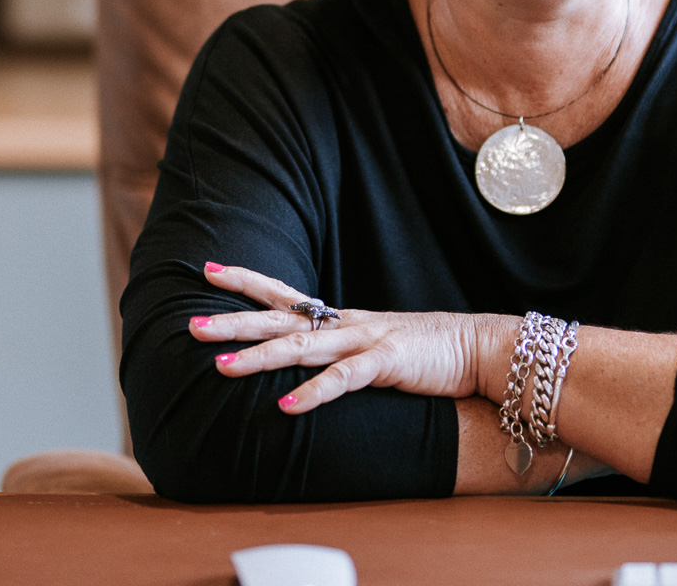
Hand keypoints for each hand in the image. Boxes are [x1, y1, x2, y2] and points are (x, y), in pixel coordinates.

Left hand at [188, 262, 488, 413]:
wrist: (483, 348)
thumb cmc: (428, 352)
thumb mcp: (375, 347)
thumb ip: (340, 352)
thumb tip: (306, 361)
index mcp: (341, 319)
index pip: (285, 294)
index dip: (247, 281)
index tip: (208, 268)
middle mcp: (346, 324)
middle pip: (280, 318)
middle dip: (235, 320)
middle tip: (193, 324)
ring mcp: (366, 340)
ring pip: (302, 347)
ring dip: (260, 357)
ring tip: (222, 367)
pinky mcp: (389, 363)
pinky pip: (343, 380)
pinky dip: (313, 393)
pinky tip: (285, 407)